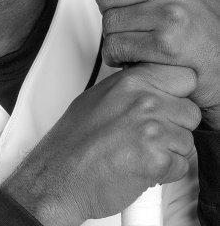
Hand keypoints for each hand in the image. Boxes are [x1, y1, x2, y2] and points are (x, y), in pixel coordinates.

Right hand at [2, 63, 199, 224]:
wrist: (60, 174)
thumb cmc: (74, 139)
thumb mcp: (100, 95)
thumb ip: (132, 86)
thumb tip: (152, 83)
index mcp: (132, 81)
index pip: (184, 76)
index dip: (179, 92)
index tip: (171, 100)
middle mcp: (144, 102)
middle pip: (190, 110)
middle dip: (176, 124)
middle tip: (153, 132)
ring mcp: (152, 131)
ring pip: (187, 140)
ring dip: (170, 149)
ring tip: (141, 150)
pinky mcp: (157, 161)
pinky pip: (181, 165)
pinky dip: (166, 171)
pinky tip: (142, 165)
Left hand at [82, 0, 219, 127]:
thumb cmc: (199, 29)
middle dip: (110, 10)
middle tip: (130, 23)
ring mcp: (172, 14)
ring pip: (108, 21)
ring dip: (113, 37)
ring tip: (135, 41)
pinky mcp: (166, 45)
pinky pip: (114, 46)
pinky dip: (117, 56)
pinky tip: (134, 57)